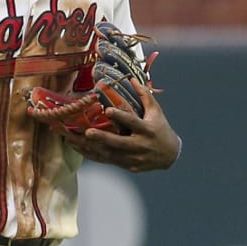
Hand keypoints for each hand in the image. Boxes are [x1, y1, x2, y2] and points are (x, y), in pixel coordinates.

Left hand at [63, 88, 181, 171]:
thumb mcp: (156, 111)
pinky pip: (109, 161)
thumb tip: (132, 79)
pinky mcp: (129, 166)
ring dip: (93, 148)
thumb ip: (144, 95)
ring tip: (76, 140)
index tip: (108, 110)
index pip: (133, 122)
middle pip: (120, 143)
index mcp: (147, 130)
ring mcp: (134, 158)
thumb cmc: (160, 129)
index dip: (121, 116)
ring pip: (111, 154)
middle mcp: (140, 145)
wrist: (170, 155)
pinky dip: (94, 155)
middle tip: (87, 132)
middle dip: (103, 138)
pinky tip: (81, 149)